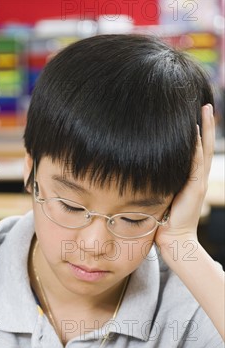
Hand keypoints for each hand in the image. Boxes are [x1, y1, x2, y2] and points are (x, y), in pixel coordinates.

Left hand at [155, 104, 214, 252]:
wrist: (174, 242)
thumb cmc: (164, 225)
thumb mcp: (162, 198)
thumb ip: (158, 185)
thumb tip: (141, 174)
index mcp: (190, 181)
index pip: (196, 152)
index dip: (197, 135)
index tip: (193, 117)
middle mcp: (197, 179)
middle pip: (205, 146)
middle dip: (206, 125)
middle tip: (205, 105)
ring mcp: (198, 183)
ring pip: (203, 150)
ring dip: (205, 130)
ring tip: (204, 110)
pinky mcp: (194, 188)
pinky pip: (196, 163)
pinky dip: (196, 147)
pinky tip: (195, 131)